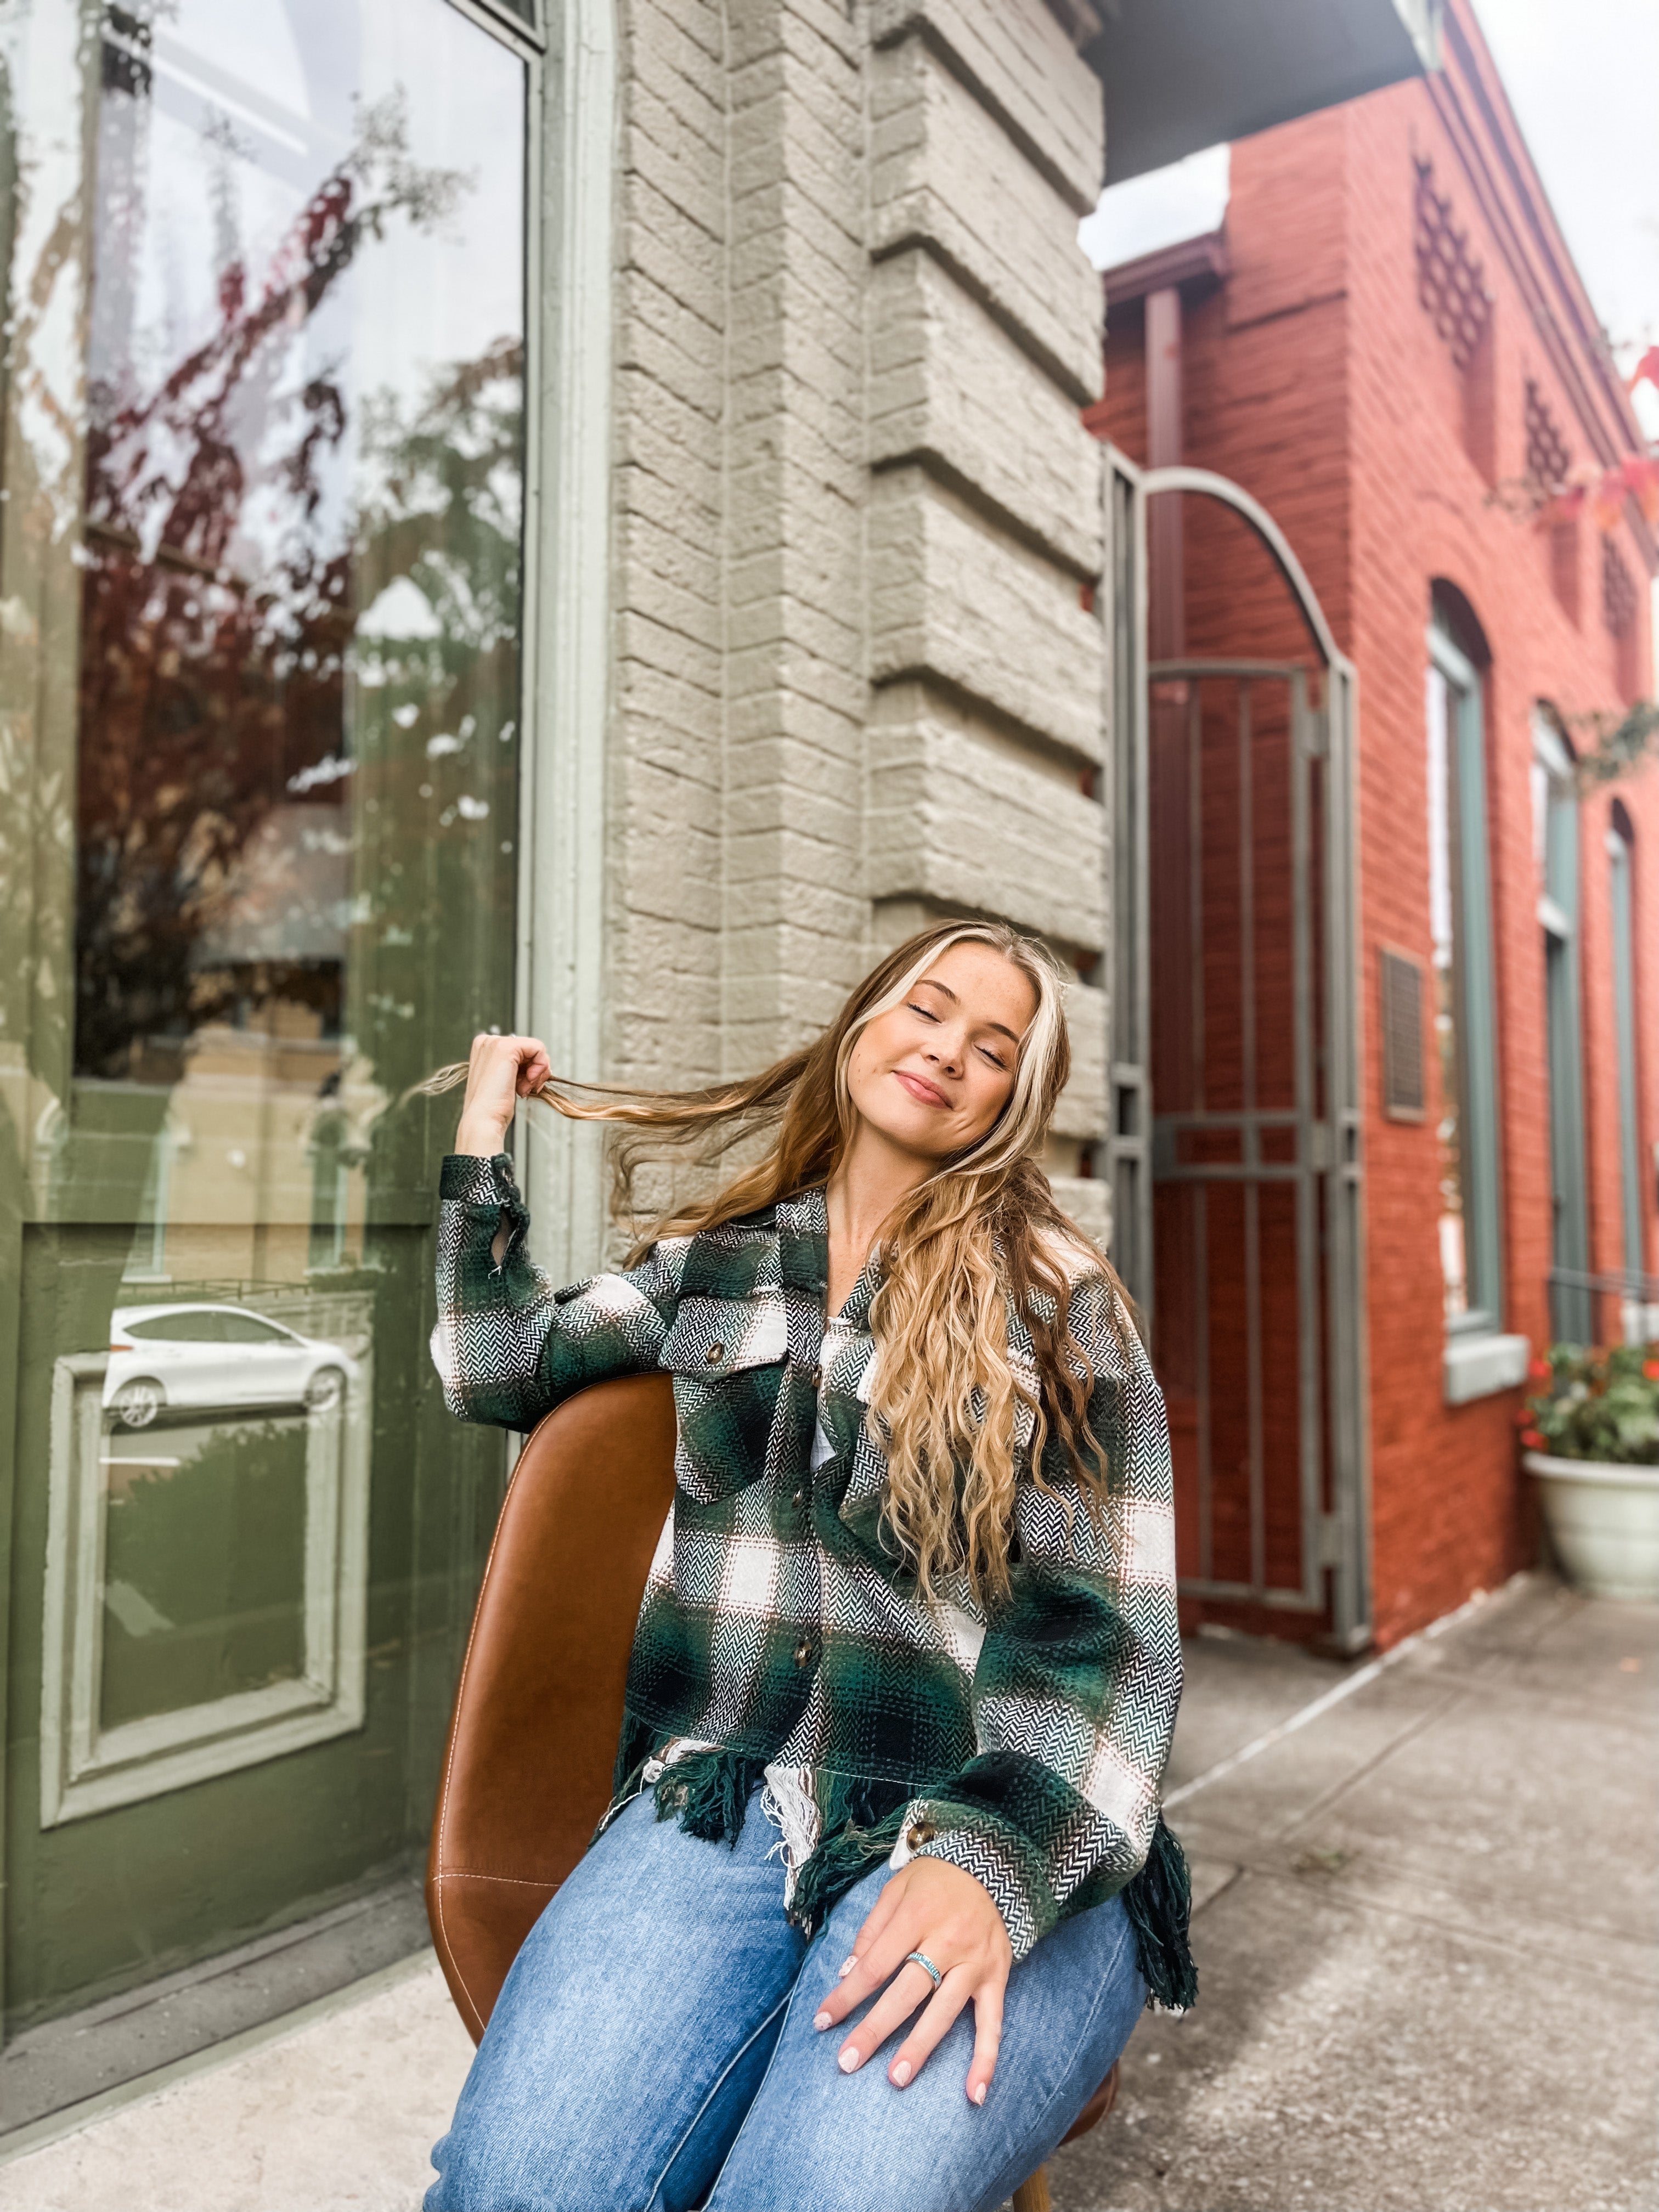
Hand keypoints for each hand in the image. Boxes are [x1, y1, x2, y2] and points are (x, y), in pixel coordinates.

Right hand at [453, 1032, 551, 1156]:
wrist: (484, 1119)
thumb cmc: (493, 1107)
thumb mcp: (504, 1080)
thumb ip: (514, 1067)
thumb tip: (536, 1064)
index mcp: (484, 1048)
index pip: (520, 1051)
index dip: (527, 1069)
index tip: (520, 1086)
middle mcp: (487, 1041)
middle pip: (528, 1049)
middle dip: (533, 1071)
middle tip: (524, 1089)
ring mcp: (495, 1042)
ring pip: (536, 1049)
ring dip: (536, 1073)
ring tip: (523, 1089)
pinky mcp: (507, 1047)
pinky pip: (539, 1049)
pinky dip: (541, 1068)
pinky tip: (527, 1082)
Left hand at [812, 1856, 1010, 2103]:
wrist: (991, 1865)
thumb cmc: (935, 1880)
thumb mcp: (896, 1889)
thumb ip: (871, 1931)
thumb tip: (847, 1973)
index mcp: (916, 1916)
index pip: (874, 1964)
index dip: (847, 1995)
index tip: (823, 2021)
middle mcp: (946, 1940)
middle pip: (906, 1992)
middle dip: (875, 2028)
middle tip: (848, 2061)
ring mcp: (974, 1962)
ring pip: (944, 2011)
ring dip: (920, 2047)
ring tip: (896, 2078)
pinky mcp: (997, 1977)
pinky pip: (993, 2023)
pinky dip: (986, 2059)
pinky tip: (974, 2093)